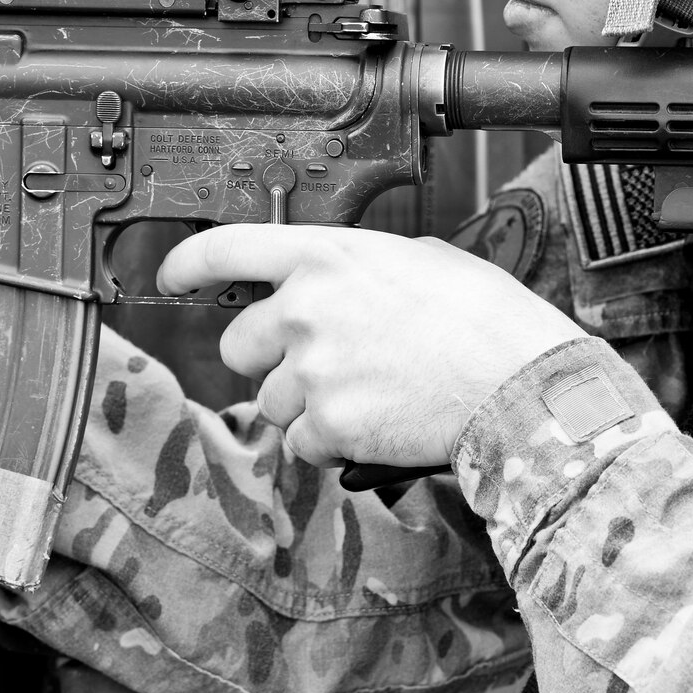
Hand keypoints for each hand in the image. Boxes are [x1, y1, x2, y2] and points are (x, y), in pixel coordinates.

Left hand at [157, 224, 579, 466]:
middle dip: (271, 360)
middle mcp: (306, 309)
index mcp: (327, 257)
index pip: (226, 249)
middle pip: (239, 345)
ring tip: (371, 396)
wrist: (519, 383)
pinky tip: (376, 424)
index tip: (173, 277)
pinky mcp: (326, 426)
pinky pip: (301, 444)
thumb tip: (341, 281)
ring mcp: (311, 371)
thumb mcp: (421, 259)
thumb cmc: (486, 319)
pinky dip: (330, 444)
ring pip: (270, 401)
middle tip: (325, 365)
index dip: (189, 265)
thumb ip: (359, 267)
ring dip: (307, 407)